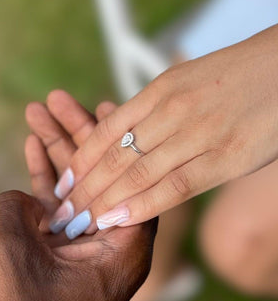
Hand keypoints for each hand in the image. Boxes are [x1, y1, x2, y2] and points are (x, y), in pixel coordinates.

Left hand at [50, 26, 277, 231]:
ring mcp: (198, 134)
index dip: (81, 161)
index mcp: (161, 90)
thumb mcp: (187, 80)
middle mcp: (172, 111)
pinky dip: (144, 205)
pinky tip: (120, 220)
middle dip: (84, 189)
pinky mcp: (224, 158)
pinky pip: (176, 186)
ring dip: (105, 202)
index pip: (107, 130)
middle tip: (63, 214)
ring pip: (138, 173)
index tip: (63, 183)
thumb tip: (128, 135)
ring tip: (81, 224)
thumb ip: (157, 107)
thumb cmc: (236, 76)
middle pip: (115, 157)